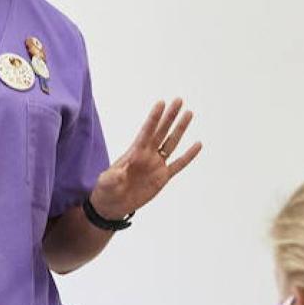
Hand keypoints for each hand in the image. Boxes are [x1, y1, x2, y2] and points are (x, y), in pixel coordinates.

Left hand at [89, 98, 200, 218]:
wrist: (113, 204)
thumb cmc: (106, 191)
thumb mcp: (106, 183)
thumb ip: (113, 177)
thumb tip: (118, 173)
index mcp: (134, 153)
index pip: (146, 131)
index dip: (154, 118)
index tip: (161, 103)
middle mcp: (147, 155)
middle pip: (161, 131)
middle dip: (170, 116)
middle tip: (179, 100)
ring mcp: (156, 164)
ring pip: (171, 143)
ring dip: (180, 129)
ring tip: (189, 113)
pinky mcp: (162, 177)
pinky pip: (178, 164)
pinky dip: (189, 155)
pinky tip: (197, 144)